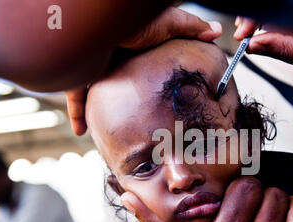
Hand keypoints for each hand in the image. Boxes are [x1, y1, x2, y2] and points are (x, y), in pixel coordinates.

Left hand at [67, 6, 221, 134]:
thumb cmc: (133, 20)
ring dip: (101, 107)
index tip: (156, 91)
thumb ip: (191, 28)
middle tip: (134, 114)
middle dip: (122, 94)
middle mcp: (111, 55)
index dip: (147, 74)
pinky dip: (78, 115)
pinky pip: (76, 99)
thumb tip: (217, 31)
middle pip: (118, 79)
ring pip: (96, 92)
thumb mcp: (169, 24)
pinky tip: (82, 130)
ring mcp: (93, 67)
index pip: (141, 62)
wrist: (98, 24)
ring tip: (110, 126)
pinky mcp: (78, 76)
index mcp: (133, 43)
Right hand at [234, 0, 292, 83]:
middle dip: (258, 17)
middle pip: (280, 3)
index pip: (280, 6)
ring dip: (268, 21)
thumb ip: (284, 50)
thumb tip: (254, 45)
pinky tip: (273, 35)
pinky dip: (281, 22)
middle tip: (246, 37)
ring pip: (285, 7)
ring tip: (257, 39)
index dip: (256, 17)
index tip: (243, 34)